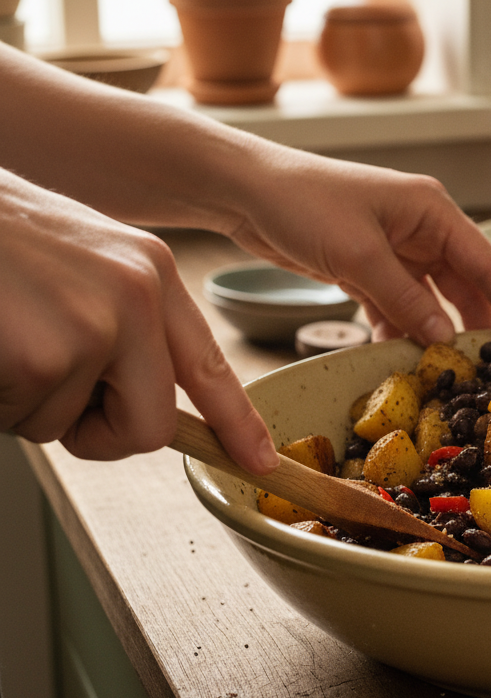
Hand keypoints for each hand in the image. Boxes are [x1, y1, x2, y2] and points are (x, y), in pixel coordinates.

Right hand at [0, 168, 278, 473]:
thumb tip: (133, 399)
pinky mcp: (47, 355)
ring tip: (8, 339)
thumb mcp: (85, 263)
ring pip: (71, 428)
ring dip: (29, 404)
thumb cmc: (0, 238)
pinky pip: (25, 421)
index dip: (235, 421)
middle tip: (52, 397)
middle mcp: (139, 295)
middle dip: (99, 434)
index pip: (207, 363)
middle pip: (150, 426)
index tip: (257, 460)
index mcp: (153, 272)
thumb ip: (122, 323)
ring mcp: (98, 324)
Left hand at [225, 152, 490, 344]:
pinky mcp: (366, 265)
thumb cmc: (303, 203)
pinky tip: (399, 357)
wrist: (244, 191)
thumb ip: (404, 298)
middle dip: (476, 326)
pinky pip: (395, 304)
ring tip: (447, 372)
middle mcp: (420, 228)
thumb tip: (443, 337)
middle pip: (463, 285)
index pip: (487, 264)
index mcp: (431, 211)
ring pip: (429, 299)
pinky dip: (398, 329)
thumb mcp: (358, 254)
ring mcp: (393, 248)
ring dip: (434, 331)